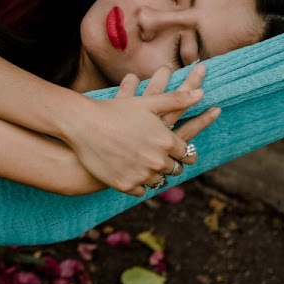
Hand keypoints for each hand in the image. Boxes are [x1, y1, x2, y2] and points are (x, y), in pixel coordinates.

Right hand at [62, 65, 219, 197]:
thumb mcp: (147, 103)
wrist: (81, 125)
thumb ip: (177, 99)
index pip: (187, 153)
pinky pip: (140, 191)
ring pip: (158, 181)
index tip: (177, 150)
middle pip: (174, 169)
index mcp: (167, 141)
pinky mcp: (126, 185)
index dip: (182, 150)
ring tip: (143, 165)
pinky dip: (137, 184)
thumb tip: (202, 93)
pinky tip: (131, 174)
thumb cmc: (114, 110)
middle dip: (169, 163)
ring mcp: (142, 175)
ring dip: (154, 174)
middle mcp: (158, 161)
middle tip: (159, 158)